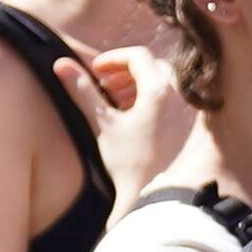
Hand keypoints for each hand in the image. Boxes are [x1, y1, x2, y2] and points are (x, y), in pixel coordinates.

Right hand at [51, 48, 194, 200]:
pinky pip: (172, 100)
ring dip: (137, 85)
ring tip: (116, 102)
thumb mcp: (104, 124)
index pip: (137, 55)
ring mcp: (189, 110)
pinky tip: (134, 118)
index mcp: (160, 89)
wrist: (159, 196)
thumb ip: (83, 91)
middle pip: (152, 66)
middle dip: (125, 72)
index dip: (112, 59)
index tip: (95, 71)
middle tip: (104, 86)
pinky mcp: (191, 126)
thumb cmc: (131, 162)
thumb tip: (60, 63)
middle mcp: (181, 95)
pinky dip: (151, 99)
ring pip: (162, 83)